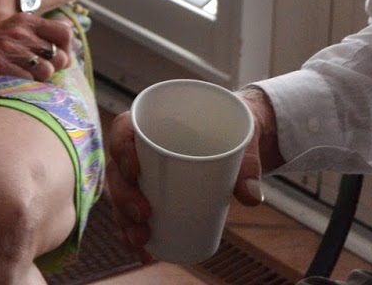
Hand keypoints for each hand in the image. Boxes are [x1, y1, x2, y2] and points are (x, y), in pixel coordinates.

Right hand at [104, 95, 268, 262]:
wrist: (241, 140)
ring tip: (143, 238)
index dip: (121, 149)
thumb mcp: (244, 137)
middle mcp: (141, 148)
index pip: (123, 130)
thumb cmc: (235, 128)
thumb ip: (248, 164)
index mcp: (154, 122)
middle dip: (124, 196)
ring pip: (121, 196)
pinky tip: (143, 250)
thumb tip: (253, 197)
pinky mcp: (152, 193)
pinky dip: (135, 232)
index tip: (134, 170)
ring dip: (125, 220)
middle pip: (118, 170)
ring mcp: (144, 174)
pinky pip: (133, 213)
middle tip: (145, 214)